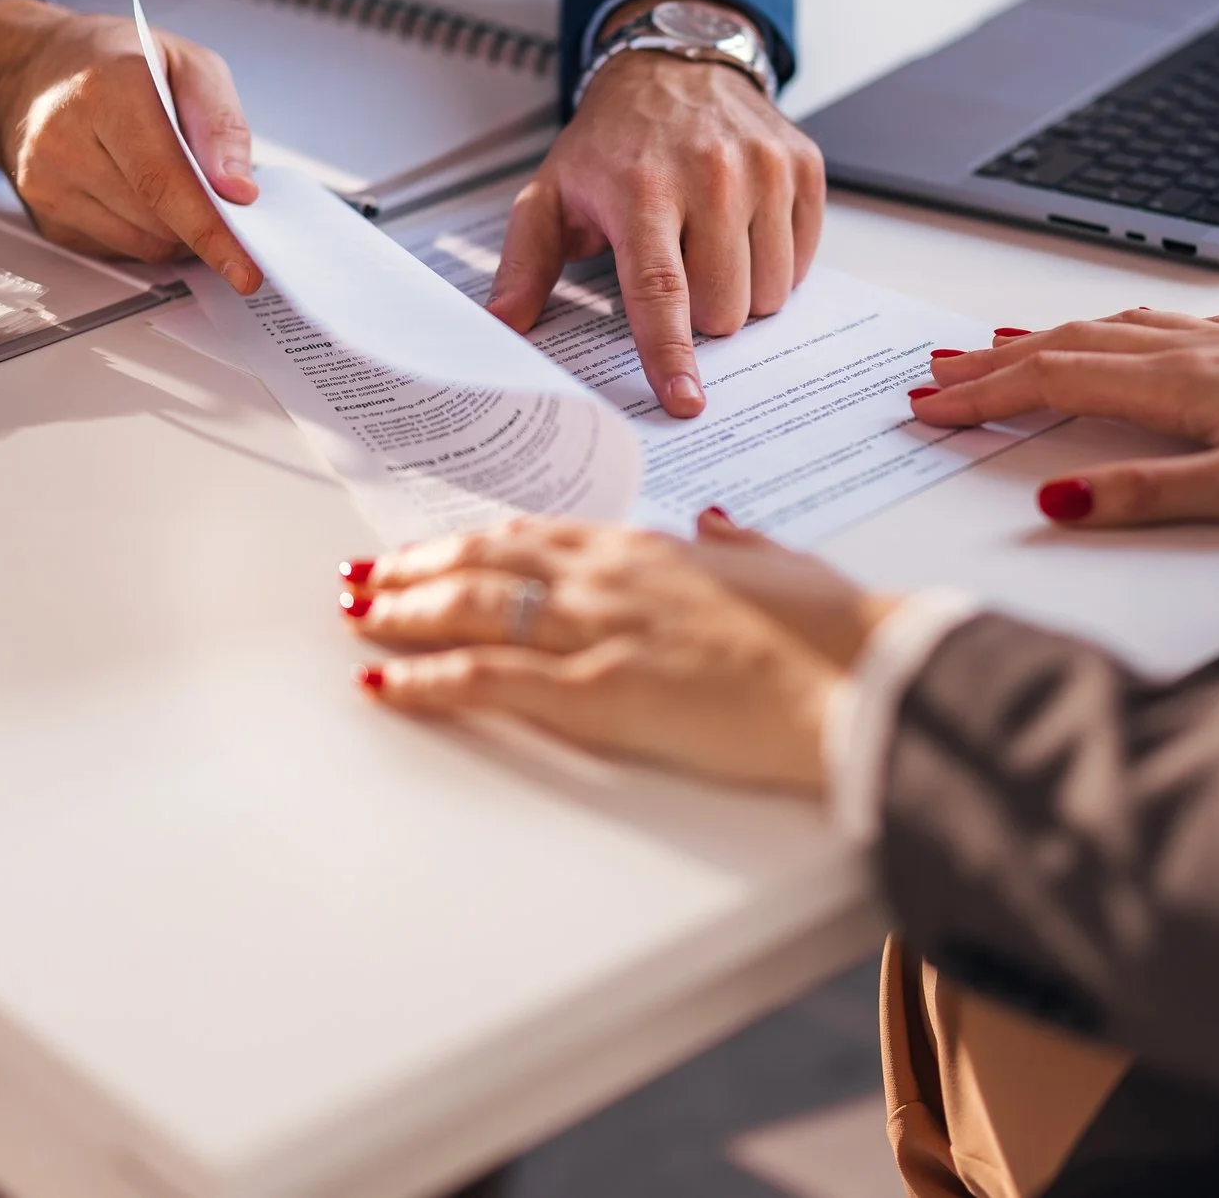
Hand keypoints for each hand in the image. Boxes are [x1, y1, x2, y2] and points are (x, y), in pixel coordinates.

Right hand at [0, 0, 262, 290]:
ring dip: (176, 231)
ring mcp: (46, 183)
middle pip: (156, 219)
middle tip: (227, 204)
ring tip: (176, 185)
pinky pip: (118, 250)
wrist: (37, 70)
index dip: (209, 229)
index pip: (162, 179)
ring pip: (141, 244)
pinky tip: (139, 194)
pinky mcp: (44, 217)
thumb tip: (238, 189)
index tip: (244, 265)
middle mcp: (62, 139)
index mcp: (104, 90)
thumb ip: (222, 124)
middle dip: (204, 224)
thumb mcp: (189, 64)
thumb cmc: (117, 62)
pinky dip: (145, 233)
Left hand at [341, 511, 896, 792]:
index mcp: (651, 550)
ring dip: (403, 613)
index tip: (433, 549)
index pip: (534, 536)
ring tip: (357, 617)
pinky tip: (386, 682)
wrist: (861, 678)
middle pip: (486, 563)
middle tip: (364, 578)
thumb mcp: (783, 567)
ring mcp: (598, 631)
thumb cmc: (835, 633)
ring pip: (471, 610)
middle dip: (415, 571)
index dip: (473, 543)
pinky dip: (427, 680)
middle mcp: (610, 578)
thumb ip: (739, 546)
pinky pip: (489, 680)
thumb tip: (718, 527)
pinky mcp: (598, 691)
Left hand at [485, 5, 825, 419]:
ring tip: (708, 247)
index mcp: (642, 189)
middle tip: (677, 273)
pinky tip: (743, 227)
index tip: (684, 400)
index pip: (660, 289)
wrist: (674, 65)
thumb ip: (525, 264)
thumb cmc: (611, 142)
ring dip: (740, 290)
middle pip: (723, 307)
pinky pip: (803, 259)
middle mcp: (711, 176)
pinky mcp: (802, 166)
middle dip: (700, 315)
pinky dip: (774, 261)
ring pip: (770, 292)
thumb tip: (502, 324)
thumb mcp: (551, 194)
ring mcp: (764, 168)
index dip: (670, 353)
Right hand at [911, 310, 1218, 525]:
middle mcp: (1198, 348)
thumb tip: (1056, 501)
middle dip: (992, 361)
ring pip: (1108, 326)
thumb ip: (1148, 497)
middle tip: (930, 376)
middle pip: (1069, 343)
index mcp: (1183, 381)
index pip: (1057, 380)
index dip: (987, 394)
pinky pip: (1153, 322)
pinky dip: (1102, 329)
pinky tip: (1105, 333)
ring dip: (1040, 338)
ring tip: (988, 349)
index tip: (930, 407)